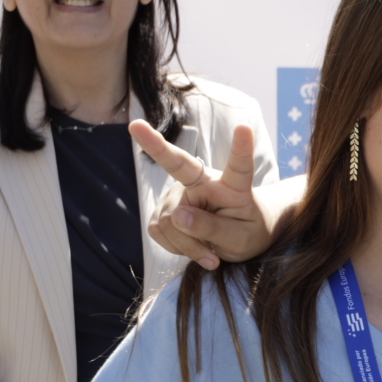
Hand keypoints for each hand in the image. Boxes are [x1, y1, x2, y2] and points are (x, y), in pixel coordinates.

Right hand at [134, 121, 276, 268]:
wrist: (237, 236)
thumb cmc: (246, 232)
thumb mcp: (240, 239)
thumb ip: (213, 228)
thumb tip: (176, 217)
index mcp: (232, 185)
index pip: (238, 166)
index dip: (241, 148)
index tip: (244, 127)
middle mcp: (203, 181)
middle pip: (177, 167)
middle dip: (154, 144)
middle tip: (135, 125)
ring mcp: (180, 193)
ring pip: (170, 222)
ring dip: (187, 246)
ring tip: (211, 256)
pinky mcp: (163, 209)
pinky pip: (159, 231)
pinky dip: (176, 247)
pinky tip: (192, 246)